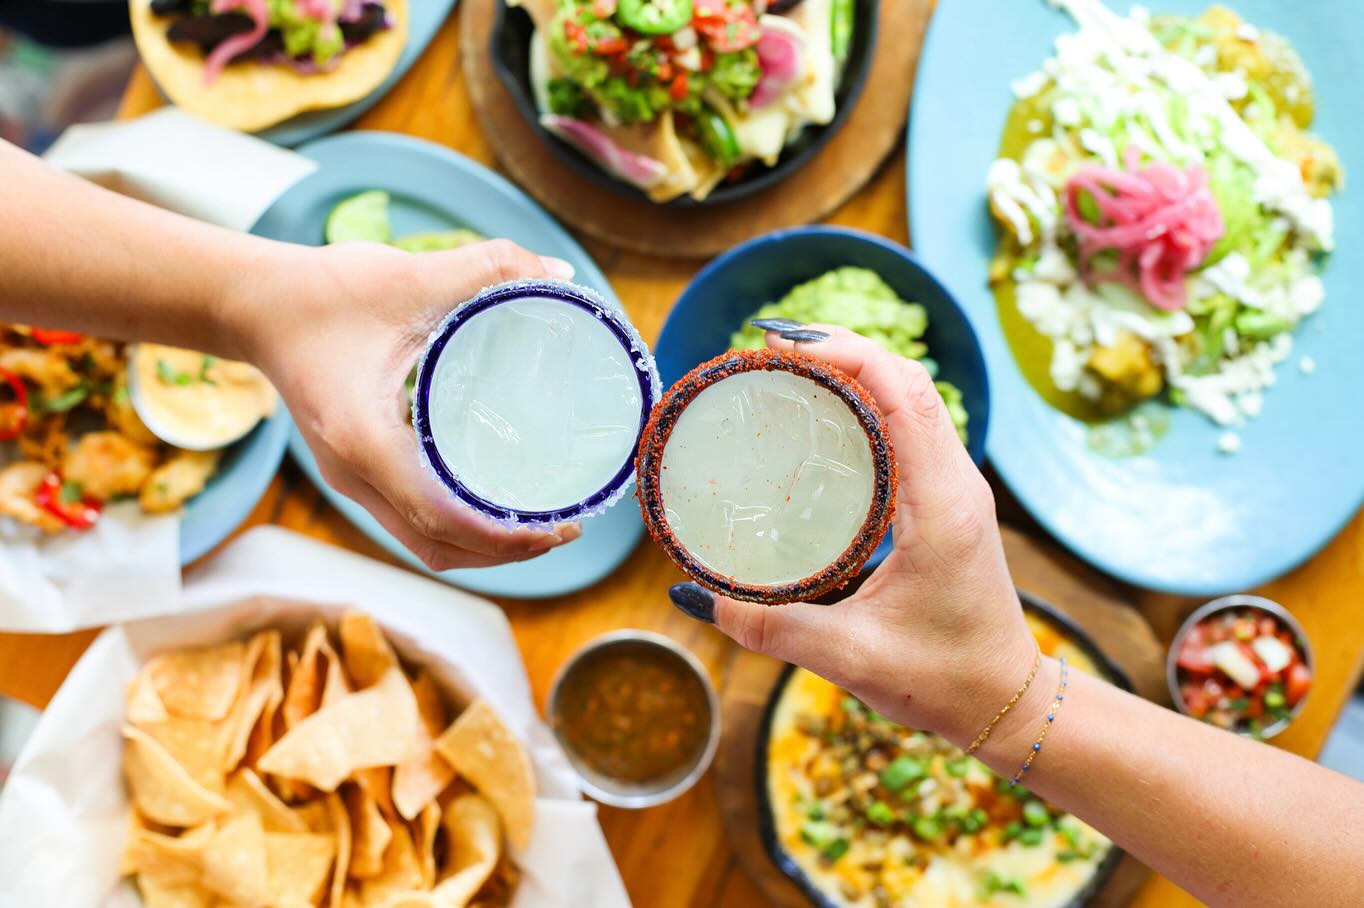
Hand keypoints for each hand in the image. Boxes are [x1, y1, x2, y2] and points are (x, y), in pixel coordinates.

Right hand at [231, 238, 582, 570]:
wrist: (254, 305)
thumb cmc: (323, 293)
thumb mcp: (408, 275)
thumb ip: (486, 267)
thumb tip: (558, 273)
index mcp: (362, 438)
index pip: (440, 517)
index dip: (504, 537)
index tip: (558, 529)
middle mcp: (353, 473)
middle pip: (439, 547)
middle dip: (507, 552)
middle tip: (566, 529)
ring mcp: (350, 479)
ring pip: (425, 543)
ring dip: (485, 549)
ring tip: (542, 526)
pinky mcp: (354, 472)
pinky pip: (413, 522)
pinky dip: (460, 530)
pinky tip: (497, 504)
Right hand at [669, 326, 1036, 743]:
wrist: (1005, 702)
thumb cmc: (942, 680)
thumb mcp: (850, 657)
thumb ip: (772, 627)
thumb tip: (701, 596)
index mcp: (941, 505)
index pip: (903, 393)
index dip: (844, 353)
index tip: (780, 346)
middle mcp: (956, 483)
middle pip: (906, 379)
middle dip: (841, 349)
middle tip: (769, 351)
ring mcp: (956, 489)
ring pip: (911, 397)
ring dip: (856, 371)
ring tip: (789, 369)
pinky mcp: (948, 501)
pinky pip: (910, 427)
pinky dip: (868, 403)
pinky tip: (822, 418)